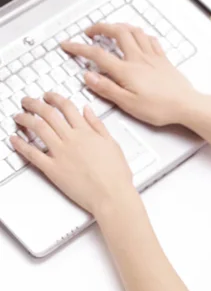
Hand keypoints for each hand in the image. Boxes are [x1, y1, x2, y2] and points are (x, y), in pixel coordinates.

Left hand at [11, 93, 136, 216]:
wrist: (111, 194)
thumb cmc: (115, 174)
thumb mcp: (112, 143)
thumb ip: (97, 125)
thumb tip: (88, 111)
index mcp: (86, 132)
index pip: (67, 107)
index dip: (55, 98)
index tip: (48, 96)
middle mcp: (71, 139)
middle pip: (48, 114)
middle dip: (35, 104)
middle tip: (28, 101)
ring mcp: (60, 153)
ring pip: (38, 129)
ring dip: (25, 119)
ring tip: (19, 116)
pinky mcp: (52, 169)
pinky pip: (32, 154)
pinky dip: (20, 144)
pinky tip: (15, 139)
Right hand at [60, 23, 197, 126]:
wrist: (186, 105)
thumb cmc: (160, 108)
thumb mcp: (128, 104)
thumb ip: (107, 89)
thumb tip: (88, 76)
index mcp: (127, 70)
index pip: (97, 54)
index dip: (79, 47)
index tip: (68, 45)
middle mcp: (139, 59)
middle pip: (117, 32)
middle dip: (100, 27)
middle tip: (90, 31)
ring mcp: (153, 57)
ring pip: (135, 31)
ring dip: (120, 26)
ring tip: (111, 28)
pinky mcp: (164, 59)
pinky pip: (151, 39)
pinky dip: (140, 34)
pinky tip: (139, 37)